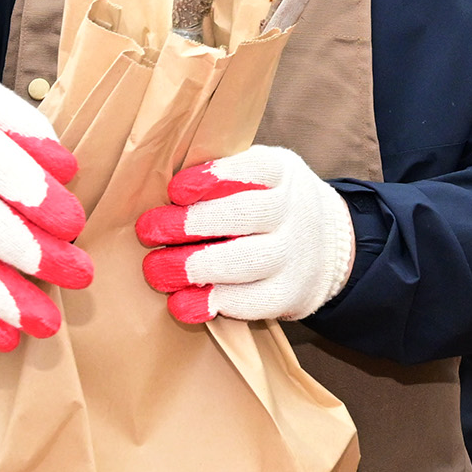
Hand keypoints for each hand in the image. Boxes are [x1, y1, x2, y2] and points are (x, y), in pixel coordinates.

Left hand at [135, 145, 355, 323]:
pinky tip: (182, 304)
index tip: (176, 190)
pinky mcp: (289, 293)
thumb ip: (219, 177)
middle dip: (192, 223)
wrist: (323, 245)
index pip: (255, 168)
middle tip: (149, 231)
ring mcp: (294, 254)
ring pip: (247, 260)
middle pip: (245, 214)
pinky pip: (252, 301)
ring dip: (197, 267)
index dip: (215, 176)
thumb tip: (158, 190)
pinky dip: (213, 303)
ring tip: (156, 270)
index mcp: (281, 172)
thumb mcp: (256, 176)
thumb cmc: (267, 204)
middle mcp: (293, 210)